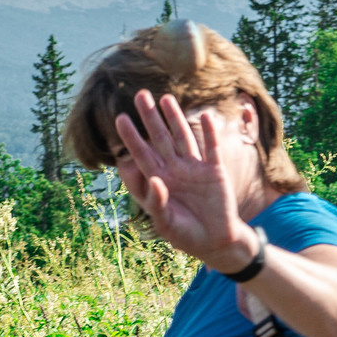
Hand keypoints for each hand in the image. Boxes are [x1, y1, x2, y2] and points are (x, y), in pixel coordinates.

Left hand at [115, 91, 256, 269]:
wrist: (216, 242)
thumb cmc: (186, 236)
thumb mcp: (166, 225)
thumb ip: (158, 204)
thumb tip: (155, 180)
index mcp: (159, 181)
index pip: (141, 154)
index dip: (132, 137)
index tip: (120, 118)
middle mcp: (174, 170)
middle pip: (160, 138)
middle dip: (150, 117)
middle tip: (140, 95)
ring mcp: (195, 169)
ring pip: (183, 137)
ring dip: (175, 118)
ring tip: (166, 98)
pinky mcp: (215, 172)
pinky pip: (211, 148)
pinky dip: (210, 133)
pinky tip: (206, 116)